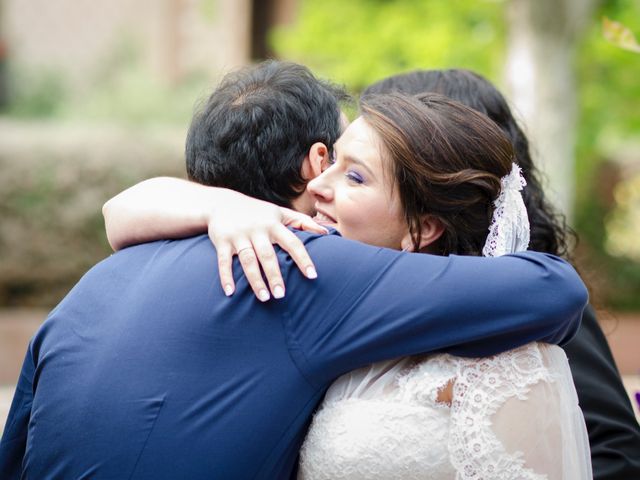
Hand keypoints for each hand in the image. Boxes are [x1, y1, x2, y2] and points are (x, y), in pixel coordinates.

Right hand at [207, 193, 327, 300]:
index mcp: (274, 224)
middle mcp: (257, 230)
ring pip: (248, 260)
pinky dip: (226, 277)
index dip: (303, 259)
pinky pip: (224, 262)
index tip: (312, 276)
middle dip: (274, 276)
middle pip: (268, 255)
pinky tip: (231, 293)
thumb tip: (327, 232)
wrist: (222, 203)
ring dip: (255, 280)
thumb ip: (303, 222)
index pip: (292, 242)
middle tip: (282, 295)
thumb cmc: (258, 212)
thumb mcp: (280, 213)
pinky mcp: (222, 241)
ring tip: (264, 298)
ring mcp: (239, 235)